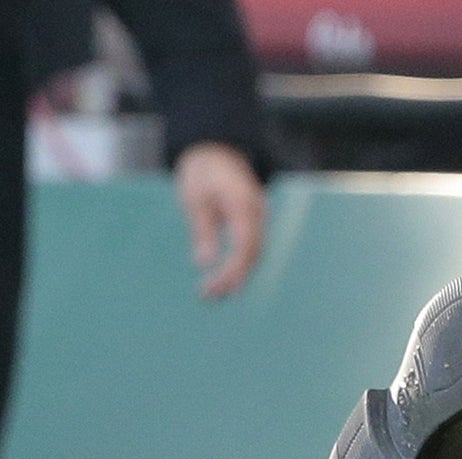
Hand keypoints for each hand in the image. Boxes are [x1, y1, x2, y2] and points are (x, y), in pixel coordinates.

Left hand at [173, 142, 265, 298]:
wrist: (217, 151)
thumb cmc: (202, 172)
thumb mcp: (194, 199)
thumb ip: (202, 230)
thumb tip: (202, 263)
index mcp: (244, 205)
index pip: (245, 247)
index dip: (232, 271)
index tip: (214, 287)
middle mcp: (258, 213)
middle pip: (252, 255)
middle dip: (233, 278)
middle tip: (210, 297)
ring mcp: (259, 218)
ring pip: (253, 253)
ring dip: (236, 275)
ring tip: (214, 293)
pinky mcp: (254, 222)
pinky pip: (251, 247)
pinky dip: (239, 264)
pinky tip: (224, 277)